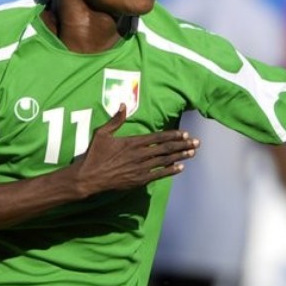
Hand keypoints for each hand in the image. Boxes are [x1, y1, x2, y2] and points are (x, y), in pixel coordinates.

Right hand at [72, 104, 198, 196]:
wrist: (89, 177)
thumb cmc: (95, 154)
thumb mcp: (102, 133)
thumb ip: (116, 120)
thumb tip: (123, 105)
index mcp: (132, 142)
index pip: (157, 138)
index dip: (173, 135)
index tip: (184, 133)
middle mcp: (139, 155)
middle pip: (165, 149)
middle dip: (182, 145)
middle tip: (196, 143)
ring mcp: (140, 169)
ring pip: (165, 161)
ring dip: (180, 156)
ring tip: (192, 152)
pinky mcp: (139, 180)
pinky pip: (159, 175)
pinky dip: (170, 171)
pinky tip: (180, 167)